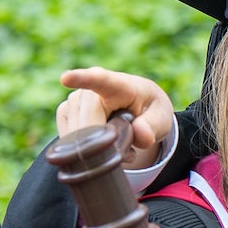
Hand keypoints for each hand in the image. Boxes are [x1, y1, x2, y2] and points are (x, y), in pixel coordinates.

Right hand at [57, 68, 173, 170]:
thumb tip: (141, 135)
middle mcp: (91, 89)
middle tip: (129, 148)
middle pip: (87, 126)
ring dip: (98, 149)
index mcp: (119, 85)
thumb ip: (153, 127)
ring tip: (119, 142)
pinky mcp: (65, 112)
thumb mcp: (161, 118)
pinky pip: (69, 139)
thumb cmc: (150, 110)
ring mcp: (75, 99)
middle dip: (105, 144)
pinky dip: (86, 149)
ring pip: (77, 136)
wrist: (138, 107)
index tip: (66, 78)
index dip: (82, 79)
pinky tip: (102, 143)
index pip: (100, 80)